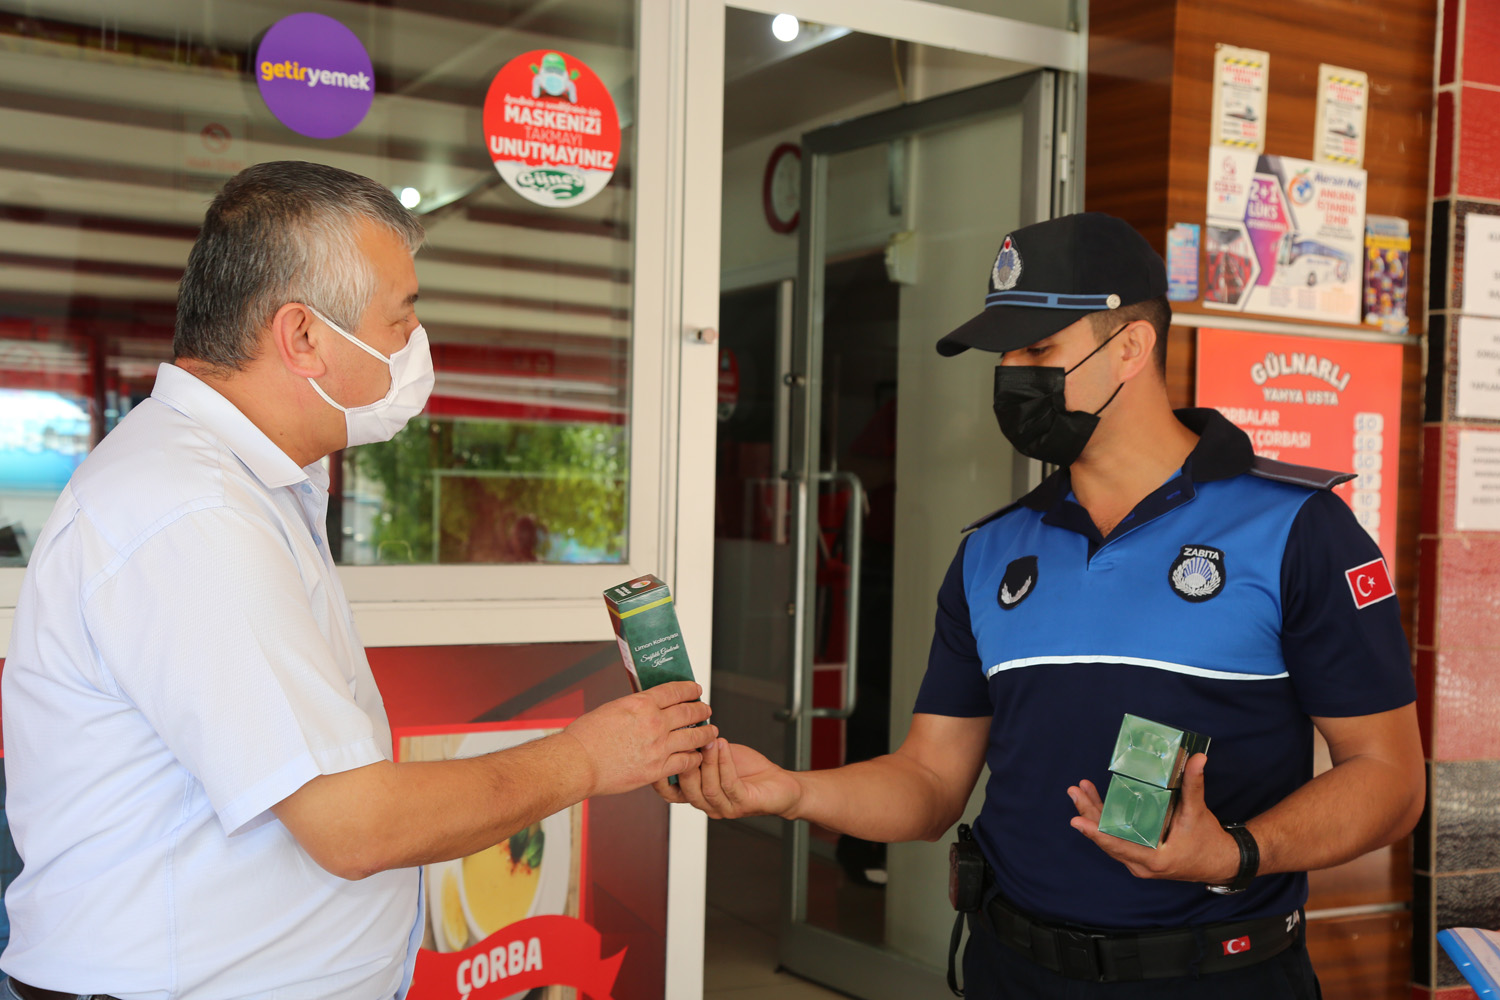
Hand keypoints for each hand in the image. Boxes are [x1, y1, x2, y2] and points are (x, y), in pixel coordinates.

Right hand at [562, 681, 716, 797]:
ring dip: (705, 734)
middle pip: (689, 712)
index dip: (689, 689)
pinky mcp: (656, 770)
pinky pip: (685, 762)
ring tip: (711, 733)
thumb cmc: (586, 737)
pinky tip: (697, 757)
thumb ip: (635, 708)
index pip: (674, 691)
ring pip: (693, 737)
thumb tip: (647, 708)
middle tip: (707, 710)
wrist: (578, 763)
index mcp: (641, 703)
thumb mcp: (612, 708)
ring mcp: (658, 747)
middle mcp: (654, 723)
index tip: (695, 689)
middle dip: (701, 710)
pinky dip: (694, 758)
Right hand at [654, 738, 801, 819]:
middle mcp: (708, 805)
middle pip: (686, 791)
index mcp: (698, 794)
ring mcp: (726, 807)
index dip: (661, 778)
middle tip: (685, 741)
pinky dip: (725, 763)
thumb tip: (684, 726)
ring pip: (708, 788)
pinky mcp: (744, 803)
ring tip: (708, 740)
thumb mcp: (717, 756)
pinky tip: (723, 746)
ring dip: (707, 761)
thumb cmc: (747, 770)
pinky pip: (730, 785)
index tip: (657, 753)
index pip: (670, 794)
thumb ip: (699, 749)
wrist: (778, 784)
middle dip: (684, 763)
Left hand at [1067, 754, 1240, 883]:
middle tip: (1075, 792)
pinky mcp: (1139, 857)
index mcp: (1155, 859)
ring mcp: (1138, 863)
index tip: (1076, 821)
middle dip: (1089, 815)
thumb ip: (1194, 785)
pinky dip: (1105, 822)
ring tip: (1080, 791)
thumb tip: (1198, 758)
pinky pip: (1116, 840)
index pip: (1119, 846)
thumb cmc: (1208, 839)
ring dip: (1094, 815)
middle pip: (1108, 840)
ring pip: (1110, 840)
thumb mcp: (1197, 812)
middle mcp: (1142, 865)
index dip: (1096, 834)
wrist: (1220, 862)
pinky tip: (1096, 803)